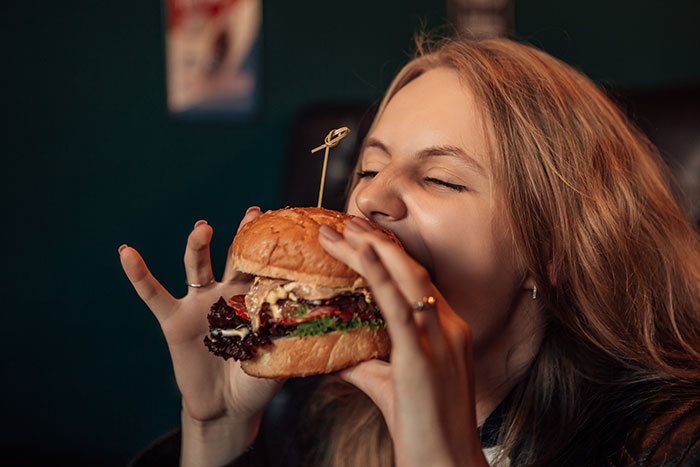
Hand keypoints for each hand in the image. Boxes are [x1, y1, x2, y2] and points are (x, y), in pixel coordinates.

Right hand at [119, 207, 283, 462]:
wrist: (227, 407)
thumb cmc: (259, 380)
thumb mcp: (281, 355)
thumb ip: (293, 333)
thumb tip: (320, 313)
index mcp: (254, 298)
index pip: (265, 267)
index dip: (274, 248)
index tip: (287, 226)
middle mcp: (227, 293)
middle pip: (233, 257)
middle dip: (242, 236)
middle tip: (253, 215)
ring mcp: (199, 303)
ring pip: (196, 266)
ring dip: (198, 245)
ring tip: (203, 227)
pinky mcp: (174, 320)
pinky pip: (153, 294)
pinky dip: (139, 274)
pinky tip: (126, 252)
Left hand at [319, 218, 487, 466]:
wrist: (445, 463)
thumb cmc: (422, 427)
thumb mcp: (393, 384)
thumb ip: (365, 361)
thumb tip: (331, 349)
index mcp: (448, 330)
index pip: (417, 280)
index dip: (389, 254)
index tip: (362, 235)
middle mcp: (450, 328)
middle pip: (412, 270)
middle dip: (378, 241)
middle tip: (347, 220)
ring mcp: (441, 340)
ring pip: (407, 280)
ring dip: (372, 249)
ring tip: (343, 229)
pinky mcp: (423, 359)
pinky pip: (400, 309)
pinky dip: (380, 277)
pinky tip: (361, 254)